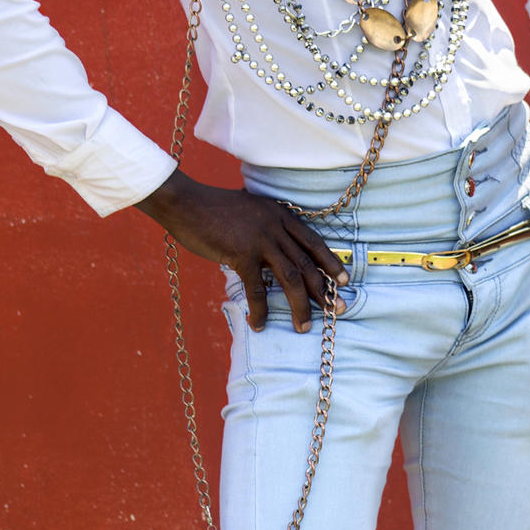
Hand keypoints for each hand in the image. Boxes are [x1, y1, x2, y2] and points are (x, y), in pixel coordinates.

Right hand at [138, 168, 347, 333]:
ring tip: (304, 326)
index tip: (344, 279)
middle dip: (324, 290)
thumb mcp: (248, 212)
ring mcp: (260, 240)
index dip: (330, 262)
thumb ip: (264, 228)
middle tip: (338, 309)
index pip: (313, 241)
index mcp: (279, 215)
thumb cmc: (211, 210)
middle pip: (307, 263)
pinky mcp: (242, 254)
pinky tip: (259, 325)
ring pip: (290, 278)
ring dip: (300, 306)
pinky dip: (260, 310)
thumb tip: (271, 253)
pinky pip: (257, 289)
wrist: (185, 203)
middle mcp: (275, 226)